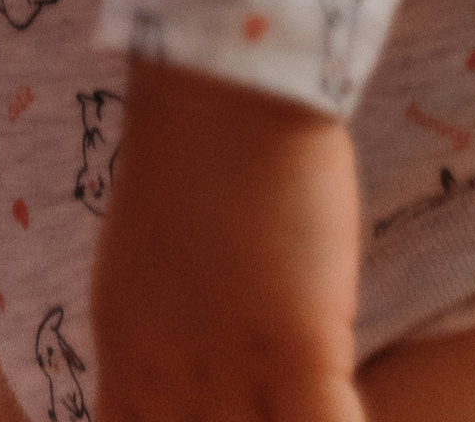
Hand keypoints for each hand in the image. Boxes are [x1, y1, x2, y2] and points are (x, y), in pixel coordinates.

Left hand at [89, 58, 363, 421]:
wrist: (222, 87)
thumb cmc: (187, 155)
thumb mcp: (138, 267)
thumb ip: (160, 341)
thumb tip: (191, 383)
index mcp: (123, 359)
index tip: (217, 414)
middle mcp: (168, 383)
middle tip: (262, 404)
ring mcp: (232, 375)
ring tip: (306, 402)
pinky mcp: (300, 354)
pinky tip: (351, 407)